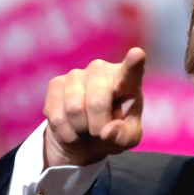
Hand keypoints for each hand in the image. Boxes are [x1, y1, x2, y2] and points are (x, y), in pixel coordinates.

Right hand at [43, 47, 145, 167]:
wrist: (85, 137)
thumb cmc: (114, 132)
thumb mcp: (127, 139)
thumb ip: (124, 136)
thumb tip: (108, 131)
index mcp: (128, 80)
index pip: (131, 71)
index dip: (133, 63)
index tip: (137, 55)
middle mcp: (101, 70)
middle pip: (97, 102)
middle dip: (98, 126)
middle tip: (100, 132)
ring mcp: (77, 74)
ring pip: (74, 109)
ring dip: (81, 129)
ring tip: (86, 128)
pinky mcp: (56, 83)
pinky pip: (57, 117)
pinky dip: (67, 133)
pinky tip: (73, 128)